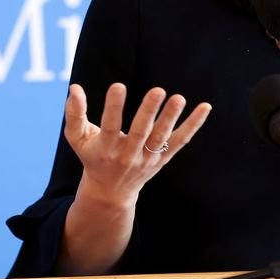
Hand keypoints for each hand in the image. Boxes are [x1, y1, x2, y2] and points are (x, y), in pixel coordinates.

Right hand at [64, 82, 211, 210]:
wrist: (110, 192)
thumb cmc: (92, 156)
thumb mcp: (77, 138)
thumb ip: (74, 113)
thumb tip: (74, 87)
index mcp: (105, 149)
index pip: (110, 127)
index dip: (113, 107)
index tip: (118, 85)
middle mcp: (128, 155)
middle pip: (140, 133)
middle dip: (149, 112)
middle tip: (158, 90)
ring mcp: (148, 159)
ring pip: (162, 138)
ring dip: (171, 118)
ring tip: (178, 98)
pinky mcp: (163, 159)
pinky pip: (180, 141)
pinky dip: (194, 125)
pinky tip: (205, 107)